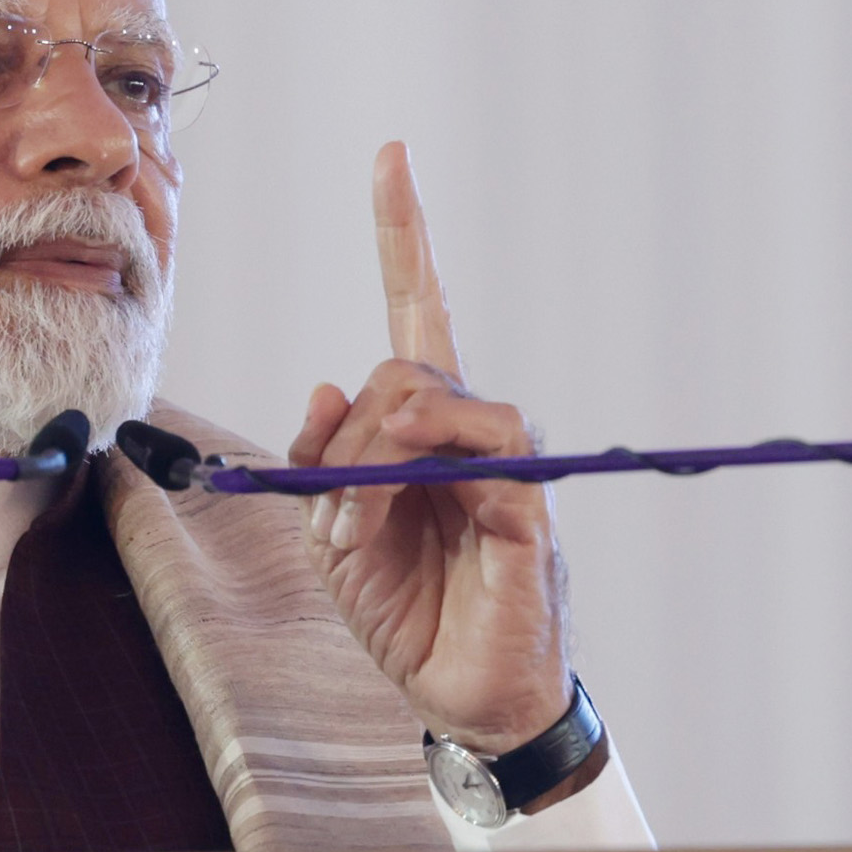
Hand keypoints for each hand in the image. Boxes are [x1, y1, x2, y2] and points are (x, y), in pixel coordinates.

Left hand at [287, 142, 573, 754]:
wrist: (462, 697)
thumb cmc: (407, 612)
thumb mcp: (335, 535)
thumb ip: (322, 461)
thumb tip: (325, 387)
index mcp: (422, 424)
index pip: (419, 302)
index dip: (405, 230)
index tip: (392, 154)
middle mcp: (469, 425)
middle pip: (396, 365)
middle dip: (343, 434)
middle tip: (332, 515)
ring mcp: (505, 457)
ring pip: (423, 393)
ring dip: (367, 460)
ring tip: (357, 531)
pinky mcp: (528, 499)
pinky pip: (477, 446)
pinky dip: (419, 466)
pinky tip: (399, 500)